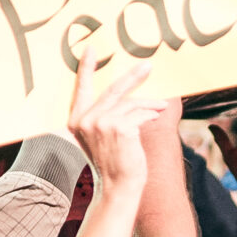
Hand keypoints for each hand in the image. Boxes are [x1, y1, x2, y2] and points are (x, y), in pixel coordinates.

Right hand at [66, 56, 159, 192]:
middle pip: (113, 89)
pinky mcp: (118, 127)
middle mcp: (85, 119)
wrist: (118, 186)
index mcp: (76, 120)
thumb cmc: (113, 162)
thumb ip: (106, 115)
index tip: (91, 50)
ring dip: (149, 105)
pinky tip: (157, 116)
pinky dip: (150, 115)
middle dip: (133, 77)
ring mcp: (100, 123)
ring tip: (161, 107)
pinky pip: (139, 114)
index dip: (86, 68)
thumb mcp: (101, 136)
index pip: (81, 88)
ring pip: (131, 103)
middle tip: (147, 66)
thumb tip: (129, 95)